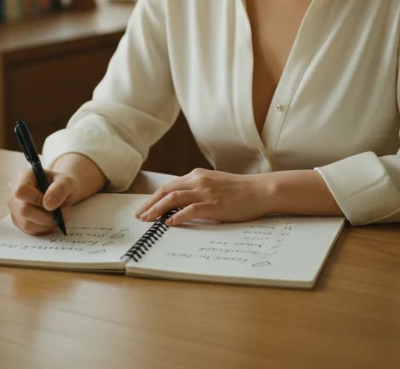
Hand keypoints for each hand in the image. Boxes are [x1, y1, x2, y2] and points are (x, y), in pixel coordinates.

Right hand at [7, 166, 78, 235]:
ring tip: (58, 217)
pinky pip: (28, 230)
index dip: (36, 200)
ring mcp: (14, 206)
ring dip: (45, 224)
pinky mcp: (17, 219)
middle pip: (23, 210)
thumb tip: (48, 205)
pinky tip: (50, 221)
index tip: (52, 204)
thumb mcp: (67, 182)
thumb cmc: (62, 184)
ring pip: (26, 223)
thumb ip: (60, 189)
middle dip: (45, 216)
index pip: (21, 190)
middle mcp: (13, 190)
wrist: (60, 192)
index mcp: (24, 175)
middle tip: (61, 214)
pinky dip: (42, 228)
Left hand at [135, 168, 270, 226]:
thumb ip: (199, 188)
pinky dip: (176, 216)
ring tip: (148, 220)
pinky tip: (168, 223)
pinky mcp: (213, 205)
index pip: (169, 185)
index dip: (155, 197)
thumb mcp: (215, 183)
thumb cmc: (240, 190)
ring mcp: (205, 192)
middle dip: (150, 203)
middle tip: (140, 215)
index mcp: (198, 175)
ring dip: (157, 210)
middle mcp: (198, 181)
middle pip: (166, 190)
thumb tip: (183, 201)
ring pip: (173, 198)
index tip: (145, 207)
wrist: (260, 190)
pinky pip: (189, 210)